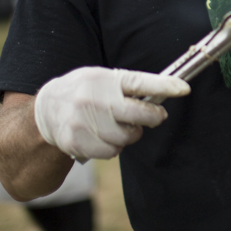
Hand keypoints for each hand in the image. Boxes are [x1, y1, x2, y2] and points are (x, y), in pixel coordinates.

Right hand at [34, 67, 189, 159]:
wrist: (46, 111)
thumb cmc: (85, 92)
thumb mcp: (102, 79)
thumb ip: (128, 86)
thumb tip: (165, 91)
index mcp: (103, 79)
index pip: (139, 82)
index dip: (164, 86)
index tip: (184, 89)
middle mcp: (93, 99)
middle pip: (138, 114)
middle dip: (153, 117)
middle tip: (156, 116)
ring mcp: (83, 121)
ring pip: (126, 137)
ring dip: (130, 134)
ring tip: (118, 125)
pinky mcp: (76, 141)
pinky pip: (111, 151)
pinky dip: (114, 147)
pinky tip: (104, 137)